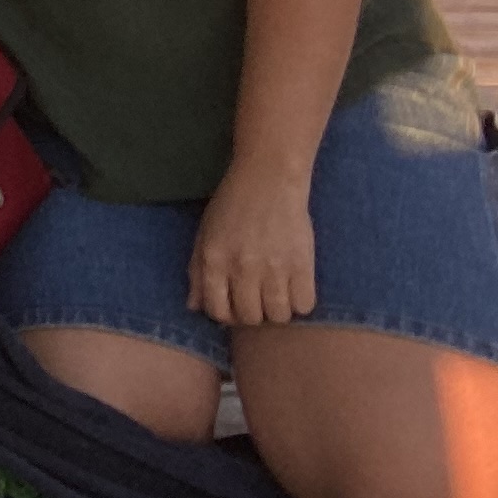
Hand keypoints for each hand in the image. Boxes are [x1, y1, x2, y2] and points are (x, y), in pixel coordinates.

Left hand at [188, 156, 318, 330]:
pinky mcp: (303, 265)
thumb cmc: (232, 205)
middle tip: (256, 297)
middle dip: (252, 312)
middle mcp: (242, 268)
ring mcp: (274, 268)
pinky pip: (304, 305)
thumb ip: (197, 271)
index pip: (217, 310)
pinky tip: (294, 287)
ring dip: (276, 310)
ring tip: (276, 293)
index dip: (226, 314)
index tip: (233, 305)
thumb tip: (193, 307)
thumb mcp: (205, 234)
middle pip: (250, 317)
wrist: (269, 179)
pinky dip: (300, 302)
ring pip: (278, 316)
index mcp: (214, 260)